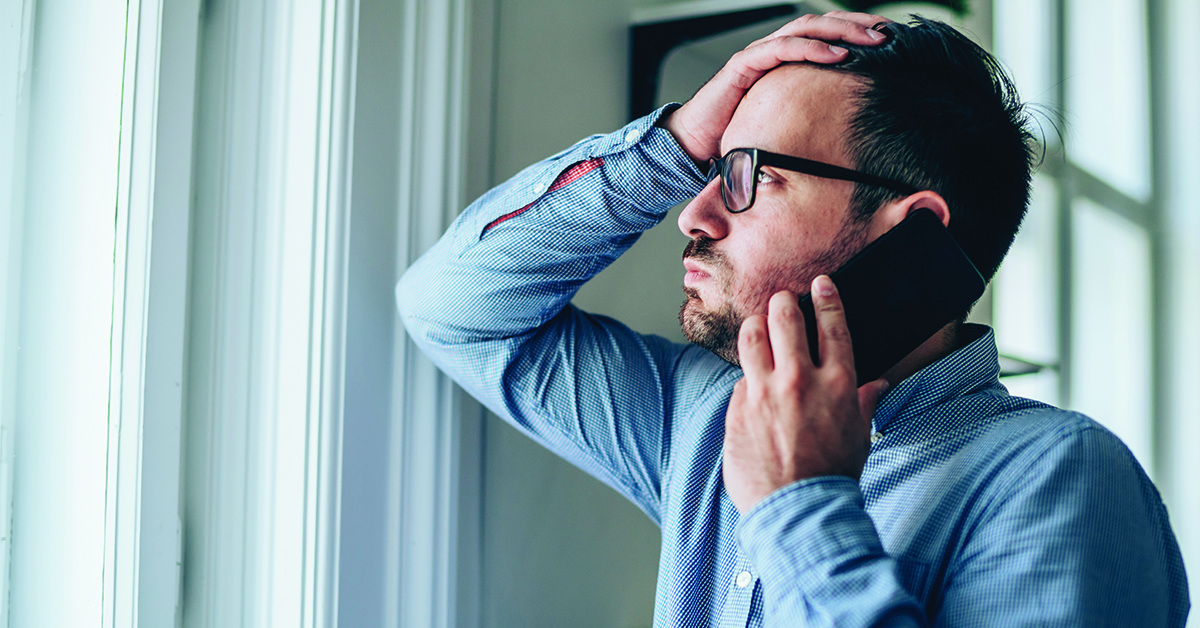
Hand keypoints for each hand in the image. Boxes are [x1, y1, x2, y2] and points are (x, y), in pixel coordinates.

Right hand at [661, 11, 890, 163]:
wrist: (695, 143)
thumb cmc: (737, 133)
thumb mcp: (785, 122)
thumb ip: (811, 115)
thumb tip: (852, 127)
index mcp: (785, 61)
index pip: (826, 35)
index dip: (857, 32)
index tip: (891, 40)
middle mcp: (774, 51)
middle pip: (821, 24)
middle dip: (856, 24)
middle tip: (889, 32)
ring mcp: (759, 54)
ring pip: (806, 28)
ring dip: (842, 31)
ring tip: (871, 39)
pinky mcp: (744, 65)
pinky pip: (782, 48)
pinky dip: (812, 48)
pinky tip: (838, 54)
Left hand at [722, 276, 890, 513]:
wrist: (798, 510)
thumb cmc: (832, 475)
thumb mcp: (859, 435)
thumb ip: (864, 402)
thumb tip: (878, 384)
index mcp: (838, 383)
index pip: (832, 324)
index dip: (825, 297)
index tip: (821, 284)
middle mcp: (799, 380)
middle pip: (784, 317)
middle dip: (783, 302)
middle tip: (782, 302)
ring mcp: (764, 392)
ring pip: (751, 335)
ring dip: (756, 326)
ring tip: (759, 328)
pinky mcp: (737, 408)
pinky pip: (740, 378)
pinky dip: (748, 376)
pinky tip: (753, 384)